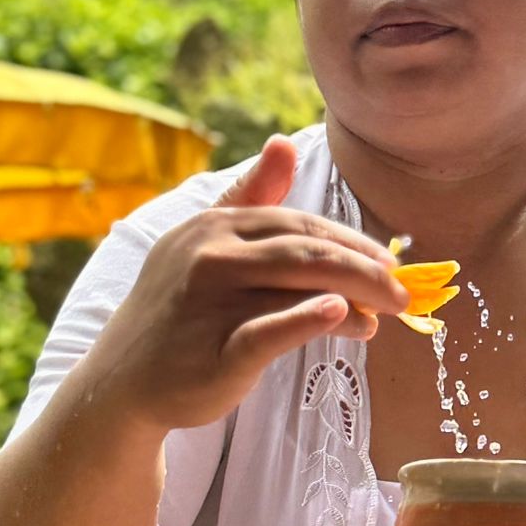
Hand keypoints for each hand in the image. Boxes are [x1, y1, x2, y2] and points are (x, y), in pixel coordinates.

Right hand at [99, 137, 409, 434]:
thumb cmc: (176, 313)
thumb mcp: (203, 244)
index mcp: (214, 226)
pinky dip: (306, 320)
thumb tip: (284, 143)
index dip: (350, 242)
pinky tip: (341, 316)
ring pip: (297, 288)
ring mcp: (211, 303)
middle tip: (403, 292)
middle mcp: (211, 256)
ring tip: (386, 315)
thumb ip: (248, 198)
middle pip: (306, 251)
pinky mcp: (215, 352)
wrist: (122, 383)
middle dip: (364, 269)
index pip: (299, 224)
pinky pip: (269, 331)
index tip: (388, 263)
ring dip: (353, 298)